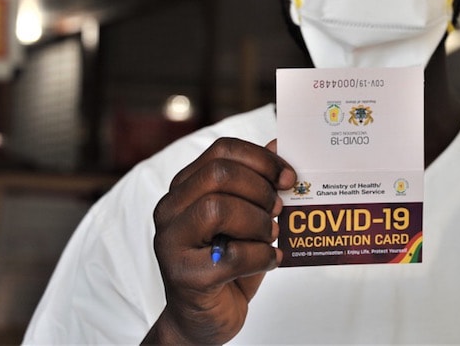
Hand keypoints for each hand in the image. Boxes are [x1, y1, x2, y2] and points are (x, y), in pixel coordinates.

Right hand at [143, 138, 295, 344]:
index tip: (288, 178)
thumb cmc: (227, 262)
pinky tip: (270, 260)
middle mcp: (171, 209)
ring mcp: (172, 243)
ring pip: (217, 208)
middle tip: (279, 208)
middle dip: (260, 189)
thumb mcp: (247, 216)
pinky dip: (261, 256)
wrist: (205, 317)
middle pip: (219, 174)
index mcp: (185, 187)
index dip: (261, 158)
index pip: (222, 150)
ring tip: (271, 235)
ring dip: (257, 222)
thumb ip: (259, 181)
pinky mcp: (184, 277)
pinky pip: (231, 255)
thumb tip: (278, 143)